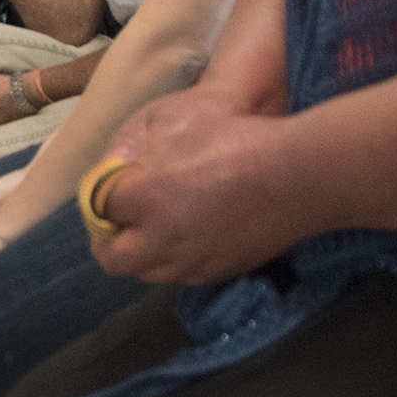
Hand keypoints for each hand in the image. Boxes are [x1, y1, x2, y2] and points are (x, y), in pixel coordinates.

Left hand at [90, 89, 316, 284]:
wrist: (296, 176)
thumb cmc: (235, 137)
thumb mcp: (176, 121)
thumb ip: (135, 145)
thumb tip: (113, 167)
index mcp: (143, 200)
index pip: (100, 208)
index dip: (102, 197)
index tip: (111, 189)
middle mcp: (161, 240)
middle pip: (114, 259)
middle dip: (110, 240)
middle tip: (124, 218)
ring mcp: (192, 262)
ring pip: (149, 272)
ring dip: (143, 253)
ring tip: (158, 226)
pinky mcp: (221, 272)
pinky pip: (184, 275)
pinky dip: (177, 260)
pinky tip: (192, 235)